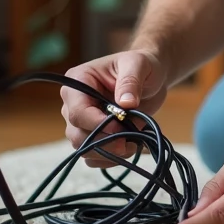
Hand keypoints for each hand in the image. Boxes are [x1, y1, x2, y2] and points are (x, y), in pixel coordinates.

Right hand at [60, 49, 167, 166]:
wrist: (150, 78)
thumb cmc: (141, 66)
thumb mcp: (138, 64)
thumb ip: (131, 81)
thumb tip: (126, 103)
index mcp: (77, 82)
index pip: (77, 112)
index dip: (97, 124)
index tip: (121, 126)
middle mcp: (73, 104)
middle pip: (76, 135)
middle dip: (104, 142)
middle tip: (129, 141)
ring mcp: (81, 122)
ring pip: (83, 149)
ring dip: (109, 152)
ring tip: (133, 142)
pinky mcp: (92, 135)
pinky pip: (93, 157)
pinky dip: (111, 158)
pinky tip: (129, 147)